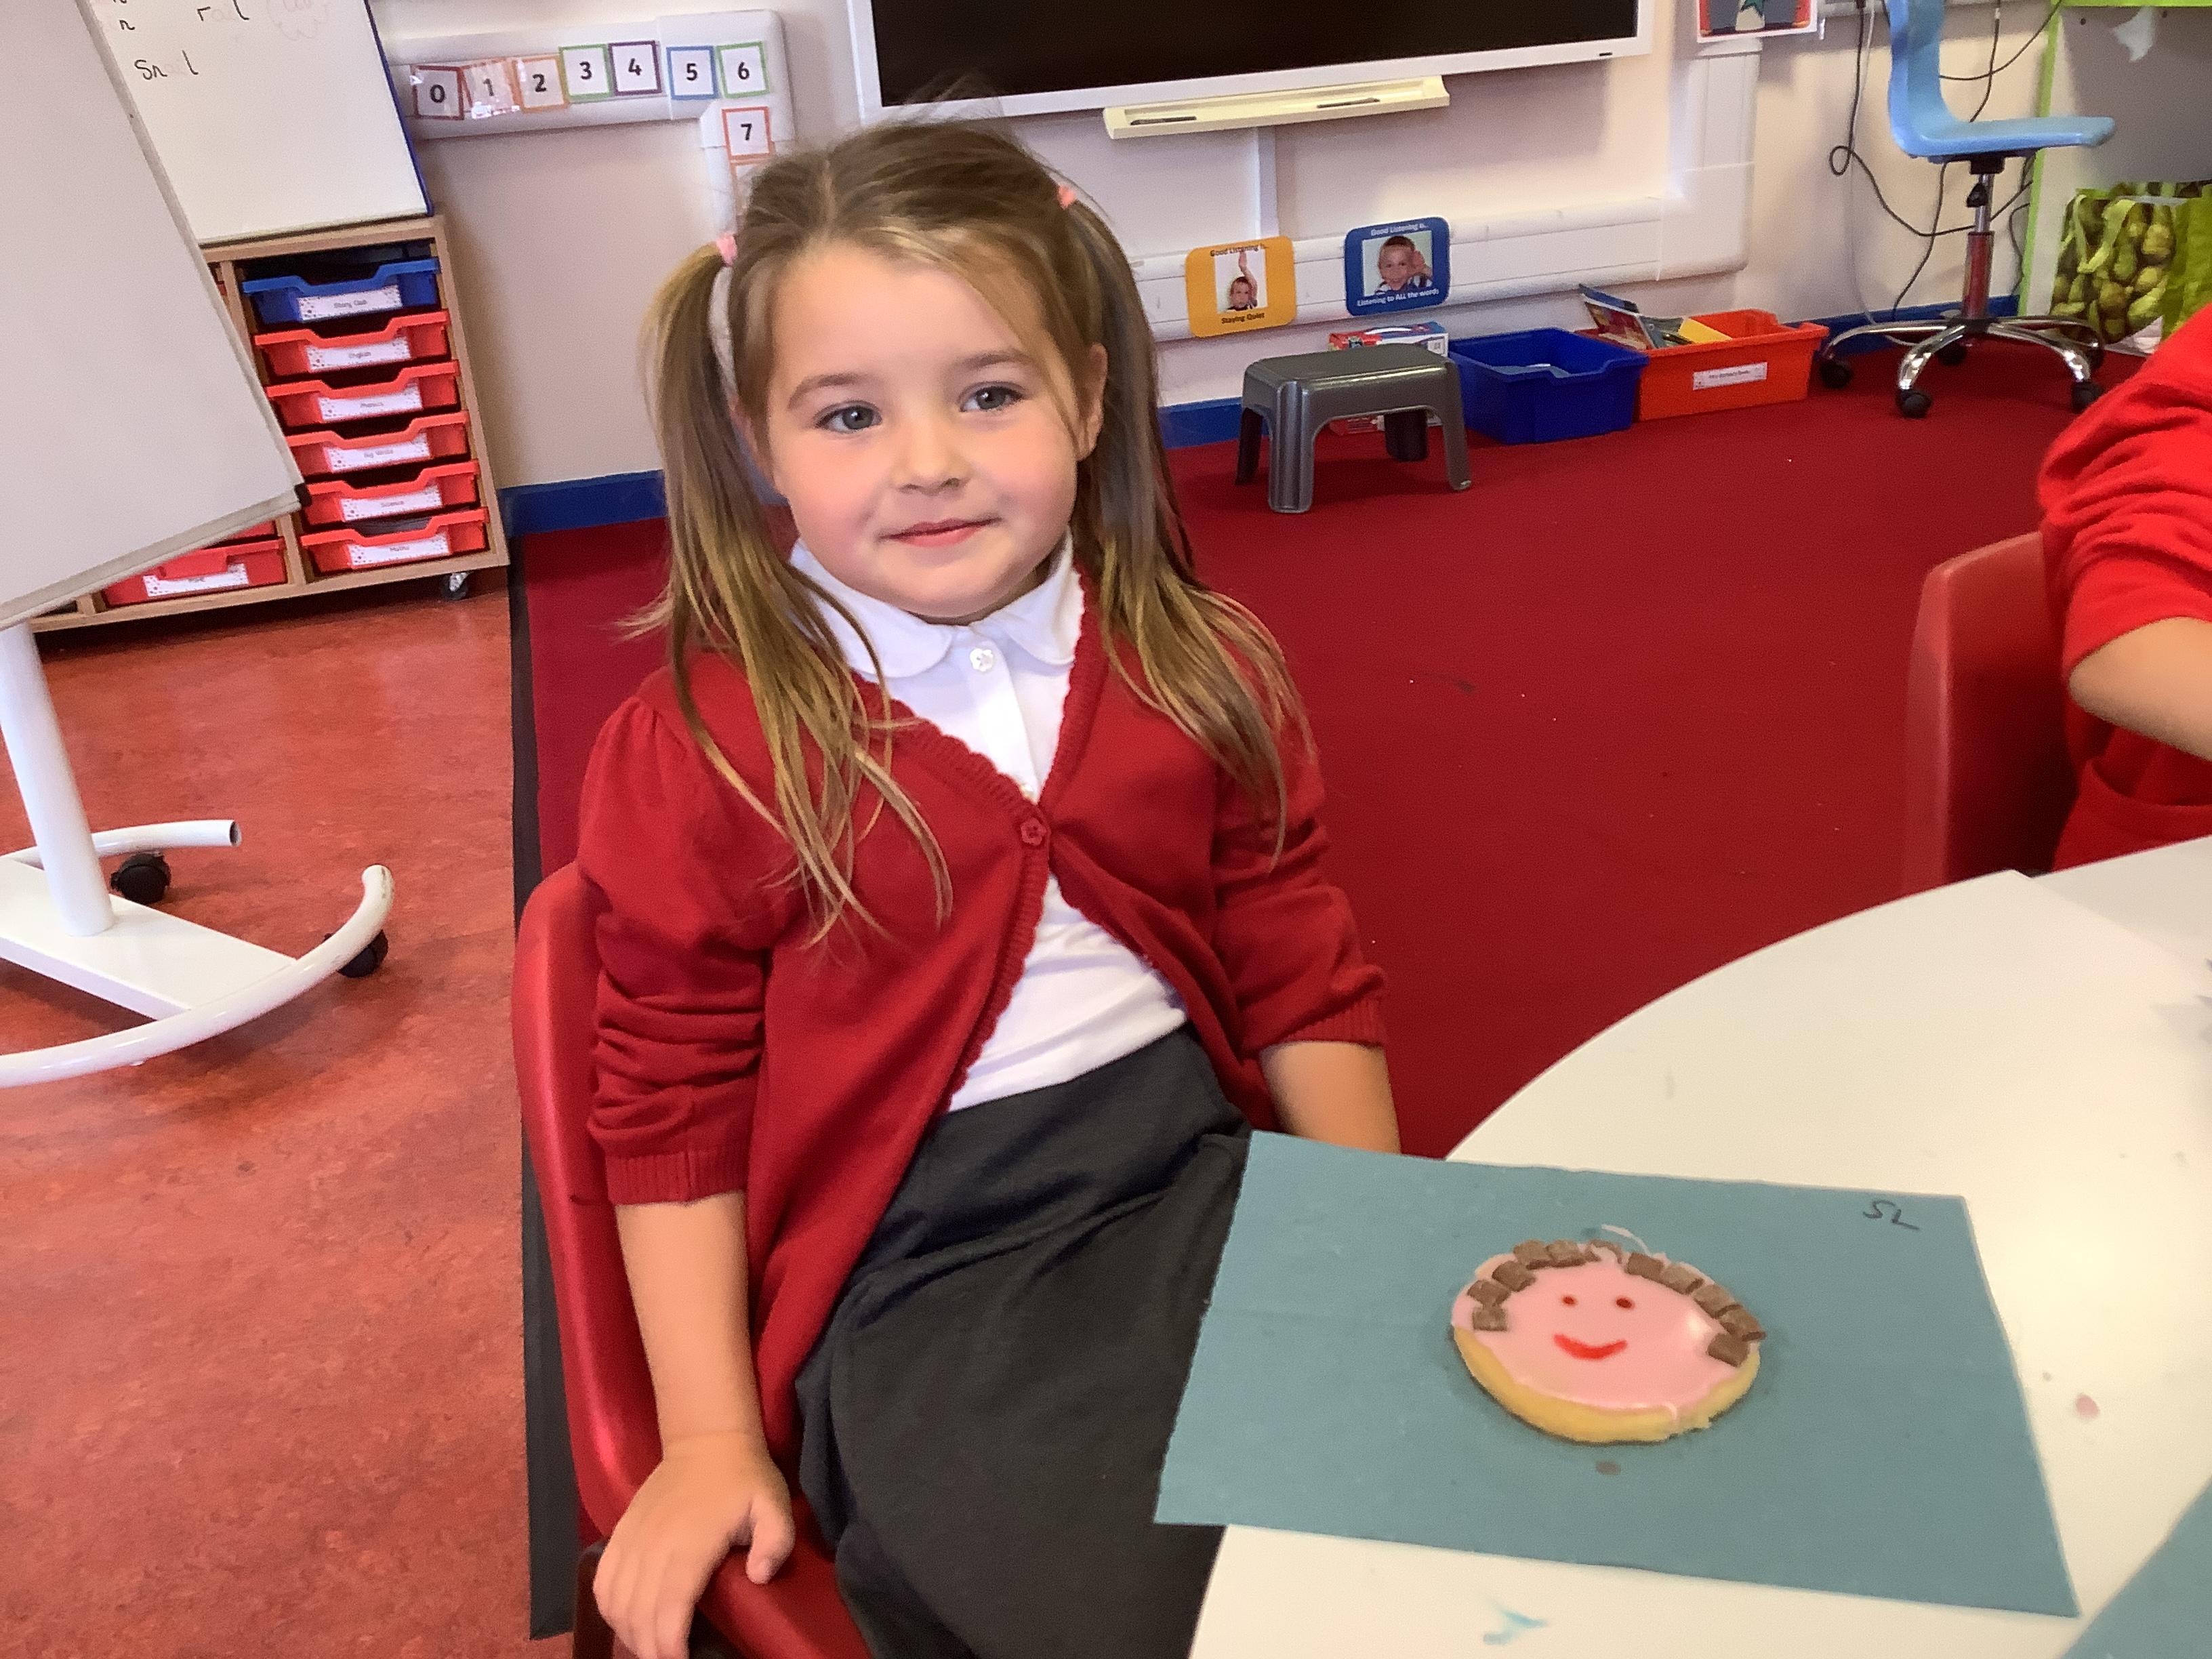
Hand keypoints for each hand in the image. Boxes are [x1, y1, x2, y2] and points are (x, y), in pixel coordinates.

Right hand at [595, 1430, 795, 1658]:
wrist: (706, 1440)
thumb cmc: (744, 1478)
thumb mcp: (773, 1504)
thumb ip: (775, 1541)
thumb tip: (760, 1576)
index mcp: (692, 1541)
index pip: (670, 1604)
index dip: (669, 1642)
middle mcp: (655, 1542)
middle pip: (639, 1611)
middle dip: (650, 1648)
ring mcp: (633, 1537)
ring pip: (615, 1600)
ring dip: (629, 1632)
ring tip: (650, 1648)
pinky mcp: (620, 1532)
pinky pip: (602, 1579)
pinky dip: (608, 1609)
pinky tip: (625, 1623)